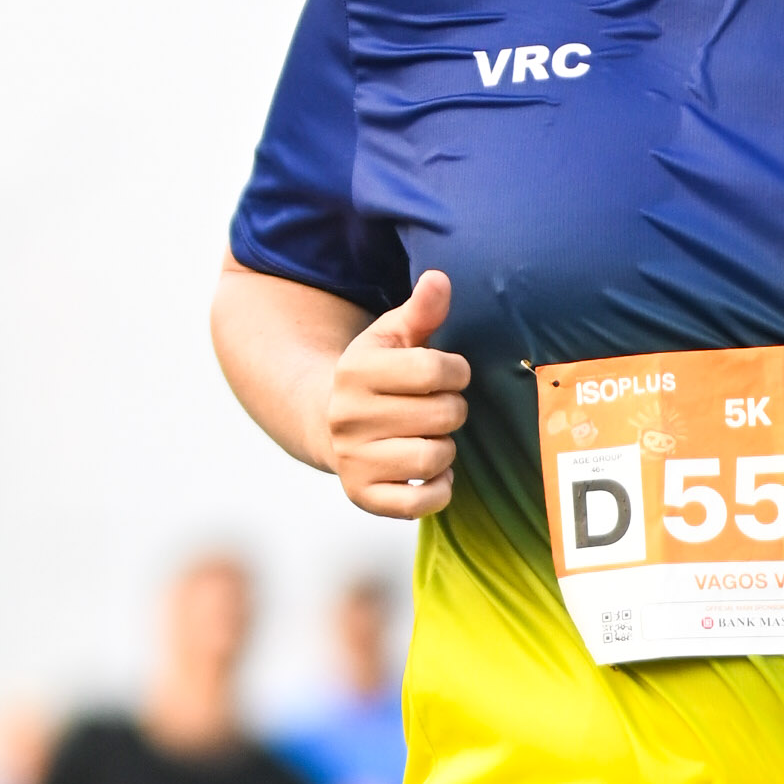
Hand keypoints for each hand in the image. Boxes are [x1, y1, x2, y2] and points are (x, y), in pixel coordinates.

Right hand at [327, 270, 469, 519]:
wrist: (326, 422)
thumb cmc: (377, 375)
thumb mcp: (393, 336)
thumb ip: (420, 310)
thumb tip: (440, 280)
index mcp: (356, 370)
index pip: (433, 370)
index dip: (456, 372)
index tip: (450, 374)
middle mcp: (348, 416)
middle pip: (442, 416)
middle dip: (452, 411)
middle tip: (439, 409)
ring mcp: (353, 459)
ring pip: (434, 459)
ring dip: (445, 449)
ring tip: (430, 437)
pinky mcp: (362, 496)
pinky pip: (421, 503)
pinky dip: (438, 489)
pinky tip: (431, 473)